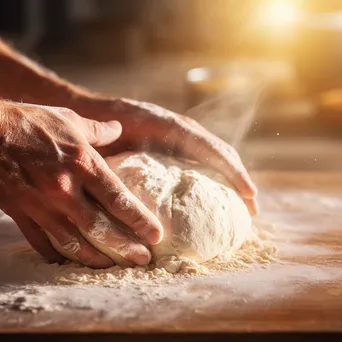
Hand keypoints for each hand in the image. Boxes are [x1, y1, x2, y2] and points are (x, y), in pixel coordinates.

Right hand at [0, 101, 162, 267]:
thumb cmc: (29, 123)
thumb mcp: (69, 120)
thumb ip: (97, 130)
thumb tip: (117, 128)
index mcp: (83, 164)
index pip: (119, 199)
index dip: (140, 220)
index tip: (156, 235)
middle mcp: (65, 190)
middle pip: (101, 228)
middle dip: (126, 247)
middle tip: (144, 259)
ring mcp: (42, 206)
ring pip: (74, 243)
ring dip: (96, 258)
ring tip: (113, 266)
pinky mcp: (23, 215)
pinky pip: (44, 243)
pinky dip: (59, 255)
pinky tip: (72, 261)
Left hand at [76, 98, 257, 214]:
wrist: (86, 111)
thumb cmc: (97, 127)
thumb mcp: (114, 138)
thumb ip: (132, 154)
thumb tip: (148, 193)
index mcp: (170, 127)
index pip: (212, 149)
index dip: (233, 172)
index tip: (249, 195)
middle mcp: (179, 128)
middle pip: (219, 152)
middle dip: (238, 177)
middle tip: (252, 207)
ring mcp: (177, 134)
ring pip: (213, 154)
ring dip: (229, 177)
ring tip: (242, 202)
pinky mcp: (171, 142)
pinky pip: (198, 158)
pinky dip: (212, 174)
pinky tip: (214, 192)